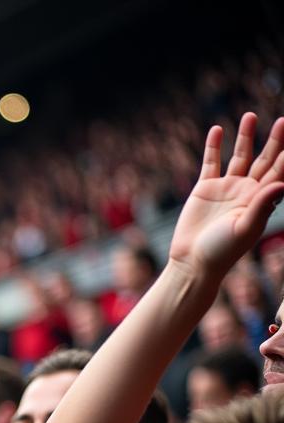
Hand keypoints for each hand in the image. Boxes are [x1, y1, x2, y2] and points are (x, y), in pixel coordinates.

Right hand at [168, 113, 283, 279]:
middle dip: (274, 140)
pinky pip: (210, 163)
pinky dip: (213, 147)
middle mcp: (246, 191)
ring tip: (249, 116)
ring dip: (245, 137)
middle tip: (282, 121)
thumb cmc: (221, 252)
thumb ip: (262, 205)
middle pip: (264, 160)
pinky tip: (217, 130)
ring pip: (239, 156)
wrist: (192, 263)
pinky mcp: (204, 189)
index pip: (279, 171)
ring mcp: (225, 188)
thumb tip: (281, 183)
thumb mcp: (245, 229)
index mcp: (260, 200)